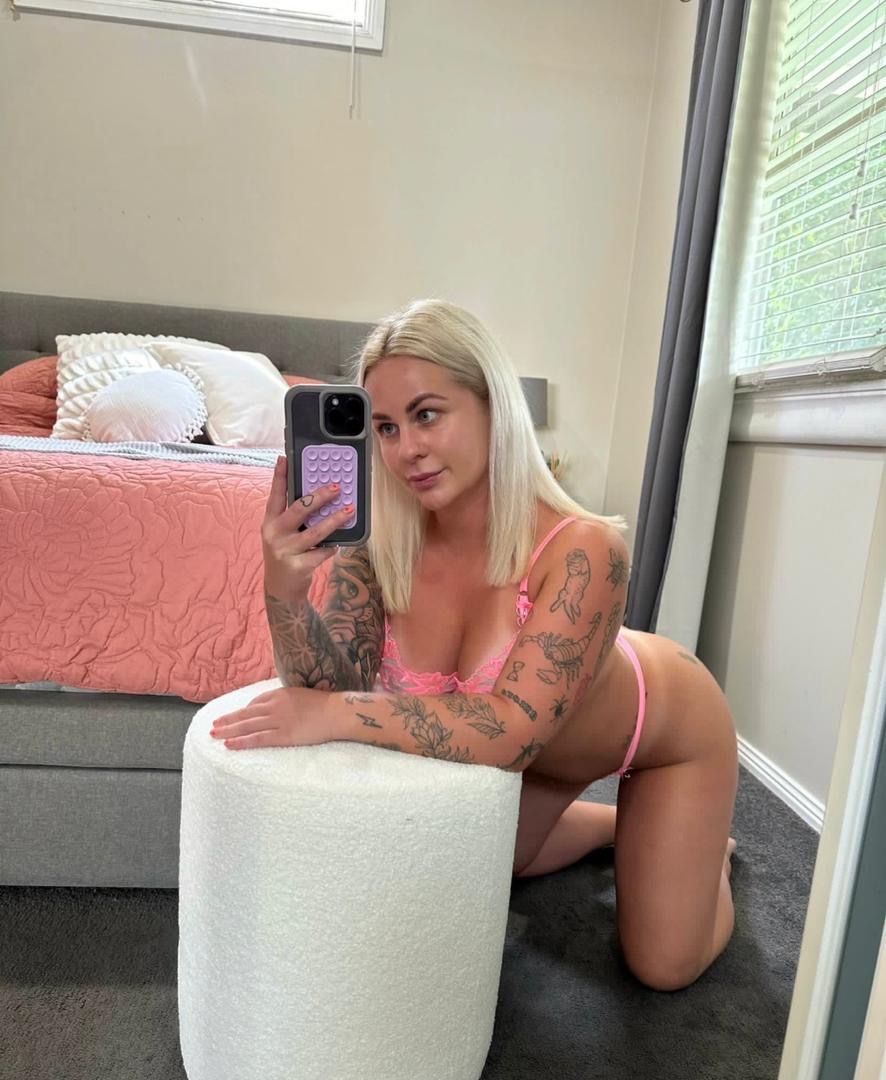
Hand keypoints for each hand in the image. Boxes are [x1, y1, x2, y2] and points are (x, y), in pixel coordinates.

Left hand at [209, 686, 332, 749]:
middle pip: (245, 714)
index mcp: (280, 694)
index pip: (255, 703)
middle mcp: (275, 706)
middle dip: (227, 719)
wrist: (337, 712)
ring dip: (228, 730)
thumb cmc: (324, 704)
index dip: (243, 711)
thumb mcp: (302, 695)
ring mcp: (278, 721)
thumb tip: (282, 706)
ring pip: (246, 726)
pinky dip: (241, 741)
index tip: (235, 717)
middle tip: (213, 726)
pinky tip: (229, 744)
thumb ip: (288, 700)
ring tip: (214, 735)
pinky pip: (257, 739)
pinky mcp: (283, 735)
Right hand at [262, 456, 354, 603]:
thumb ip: (293, 518)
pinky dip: (331, 546)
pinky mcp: (298, 566)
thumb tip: (318, 496)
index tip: (284, 458)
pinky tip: (337, 543)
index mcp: (269, 522)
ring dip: (335, 519)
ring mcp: (285, 550)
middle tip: (337, 487)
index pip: (275, 495)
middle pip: (298, 509)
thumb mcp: (282, 534)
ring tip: (349, 509)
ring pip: (315, 531)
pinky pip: (321, 551)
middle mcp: (274, 534)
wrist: (280, 589)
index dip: (279, 476)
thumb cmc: (286, 554)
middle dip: (319, 496)